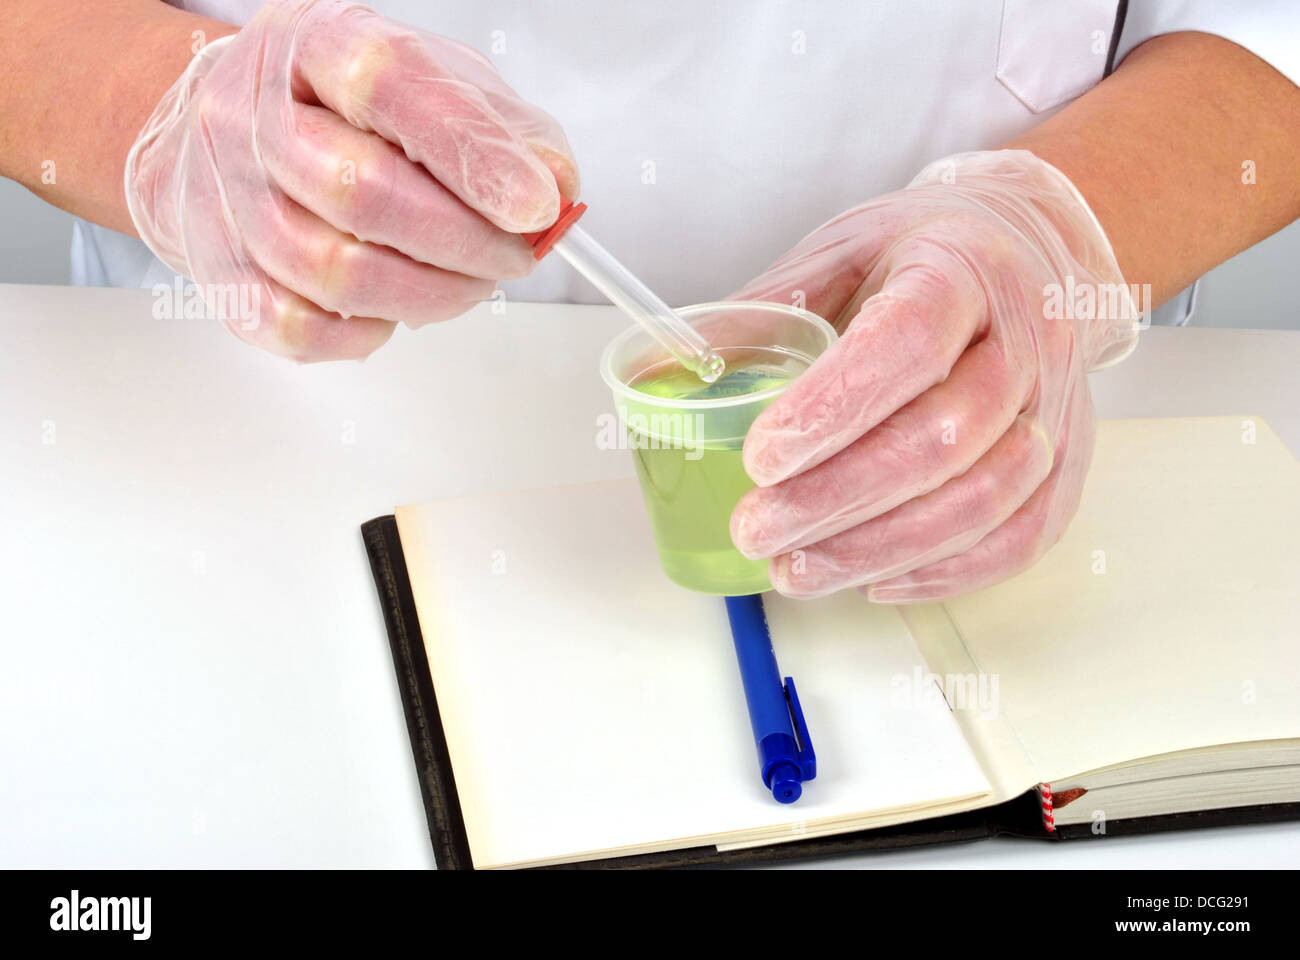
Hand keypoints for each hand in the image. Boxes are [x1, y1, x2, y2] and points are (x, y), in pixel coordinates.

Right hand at [125, 0, 577, 360]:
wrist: (224, 124)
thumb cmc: (339, 104)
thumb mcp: (430, 79)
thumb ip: (502, 127)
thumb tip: (556, 183)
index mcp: (317, 44)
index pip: (394, 89)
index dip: (473, 155)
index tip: (536, 205)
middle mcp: (255, 114)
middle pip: (363, 193)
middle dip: (464, 242)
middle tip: (513, 257)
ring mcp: (229, 196)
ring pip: (335, 272)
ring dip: (428, 296)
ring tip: (469, 284)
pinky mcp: (219, 271)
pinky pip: (297, 328)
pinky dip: (363, 335)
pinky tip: (392, 311)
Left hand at [729, 150, 1140, 601]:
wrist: (1031, 252)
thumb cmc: (923, 255)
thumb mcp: (839, 254)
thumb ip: (762, 312)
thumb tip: (665, 368)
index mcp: (961, 269)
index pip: (906, 343)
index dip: (833, 409)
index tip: (761, 458)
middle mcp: (1024, 338)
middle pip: (942, 437)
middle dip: (836, 499)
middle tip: (754, 530)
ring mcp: (1055, 406)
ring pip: (982, 499)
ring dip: (879, 548)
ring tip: (795, 571)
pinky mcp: (1067, 460)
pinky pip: (1022, 534)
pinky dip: (947, 571)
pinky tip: (875, 581)